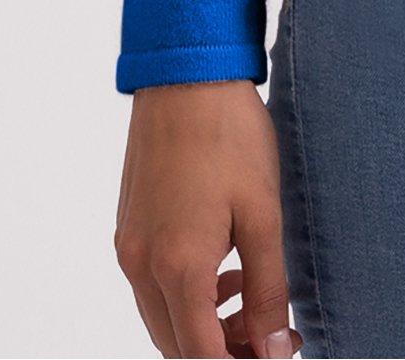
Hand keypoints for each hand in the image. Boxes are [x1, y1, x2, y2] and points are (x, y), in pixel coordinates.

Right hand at [115, 80, 304, 358]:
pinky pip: (152, 284)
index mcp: (177, 267)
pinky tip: (223, 268)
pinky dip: (185, 293)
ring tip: (252, 298)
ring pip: (162, 317)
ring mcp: (129, 245)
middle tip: (272, 334)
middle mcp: (142, 265)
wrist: (186, 73)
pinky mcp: (129, 226)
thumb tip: (274, 348)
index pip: (200, 356)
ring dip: (203, 324)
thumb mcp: (263, 214)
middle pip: (175, 345)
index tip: (275, 354)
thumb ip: (268, 289)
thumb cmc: (229, 135)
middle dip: (222, 350)